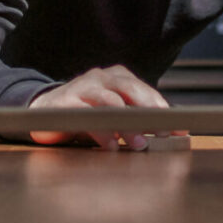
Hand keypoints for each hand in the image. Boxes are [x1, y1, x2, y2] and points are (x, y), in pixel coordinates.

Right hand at [27, 66, 182, 150]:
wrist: (43, 109)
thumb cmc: (85, 113)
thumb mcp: (113, 114)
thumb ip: (137, 120)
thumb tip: (169, 134)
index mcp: (117, 77)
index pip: (145, 90)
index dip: (162, 109)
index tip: (179, 127)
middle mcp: (101, 78)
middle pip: (130, 91)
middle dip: (149, 113)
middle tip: (163, 132)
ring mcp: (82, 87)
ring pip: (110, 102)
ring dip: (127, 125)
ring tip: (139, 143)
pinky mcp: (65, 102)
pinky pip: (87, 114)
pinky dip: (101, 131)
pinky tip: (111, 145)